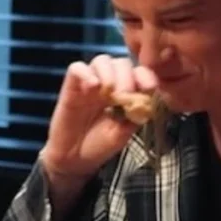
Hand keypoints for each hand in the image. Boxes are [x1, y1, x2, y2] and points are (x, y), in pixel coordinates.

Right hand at [40, 54, 157, 179]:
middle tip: (125, 95)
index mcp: (125, 92)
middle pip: (122, 63)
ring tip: (108, 92)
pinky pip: (77, 68)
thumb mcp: (123, 132)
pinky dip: (86, 73)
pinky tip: (93, 87)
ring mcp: (89, 83)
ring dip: (109, 73)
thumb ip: (135, 116)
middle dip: (127, 76)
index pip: (139, 72)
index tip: (150, 88)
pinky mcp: (70, 86)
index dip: (146, 76)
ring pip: (102, 61)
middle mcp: (109, 83)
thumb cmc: (99, 145)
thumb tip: (146, 101)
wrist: (74, 159)